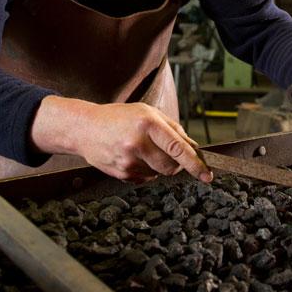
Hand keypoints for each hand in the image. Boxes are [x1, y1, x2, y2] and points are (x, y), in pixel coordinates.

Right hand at [31, 96, 212, 183]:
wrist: (84, 128)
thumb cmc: (119, 117)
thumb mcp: (148, 112)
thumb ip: (173, 129)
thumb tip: (194, 149)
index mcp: (148, 124)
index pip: (178, 149)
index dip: (195, 164)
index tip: (207, 175)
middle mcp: (137, 143)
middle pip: (171, 166)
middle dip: (176, 163)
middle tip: (166, 152)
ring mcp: (128, 161)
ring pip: (159, 173)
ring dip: (158, 165)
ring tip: (142, 149)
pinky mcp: (121, 174)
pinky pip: (145, 178)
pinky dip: (145, 170)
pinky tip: (131, 156)